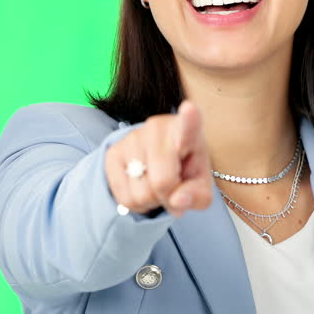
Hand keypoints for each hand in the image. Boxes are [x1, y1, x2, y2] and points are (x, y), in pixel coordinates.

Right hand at [105, 100, 213, 217]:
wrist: (158, 164)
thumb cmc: (186, 172)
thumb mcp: (200, 187)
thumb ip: (197, 196)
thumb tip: (177, 200)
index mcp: (187, 131)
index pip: (189, 126)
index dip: (190, 119)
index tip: (190, 108)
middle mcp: (157, 128)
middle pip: (162, 182)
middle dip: (169, 196)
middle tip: (173, 188)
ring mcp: (132, 138)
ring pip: (141, 194)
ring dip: (152, 201)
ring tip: (156, 185)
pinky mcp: (113, 153)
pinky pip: (124, 198)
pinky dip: (137, 204)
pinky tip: (142, 188)